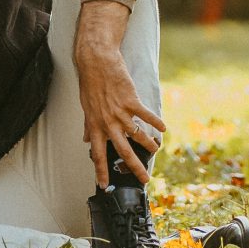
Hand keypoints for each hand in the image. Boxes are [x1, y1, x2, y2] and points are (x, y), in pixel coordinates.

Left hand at [75, 0, 165, 186]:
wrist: (97, 61)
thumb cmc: (90, 83)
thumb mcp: (86, 107)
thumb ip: (88, 125)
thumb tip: (85, 139)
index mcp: (95, 125)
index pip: (97, 153)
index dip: (100, 171)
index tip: (104, 185)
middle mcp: (107, 122)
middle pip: (122, 150)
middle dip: (134, 166)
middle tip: (144, 179)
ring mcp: (119, 112)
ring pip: (137, 134)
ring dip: (148, 144)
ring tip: (155, 149)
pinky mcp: (131, 100)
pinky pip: (145, 115)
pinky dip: (155, 121)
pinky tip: (163, 128)